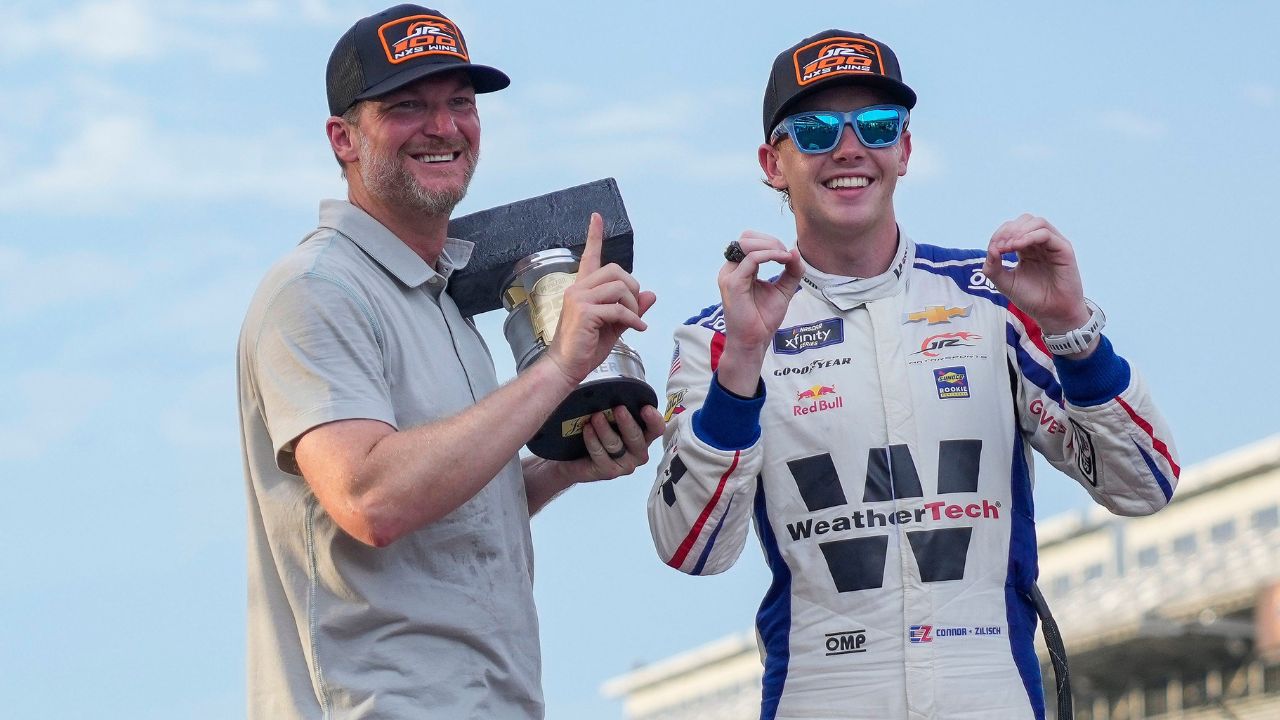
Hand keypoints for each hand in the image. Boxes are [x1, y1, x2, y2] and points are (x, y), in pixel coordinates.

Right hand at [544, 213, 657, 386]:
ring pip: (619, 288)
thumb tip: (651, 295)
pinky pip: (619, 309)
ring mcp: (579, 299)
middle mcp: (578, 289)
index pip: (589, 256)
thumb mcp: (615, 325)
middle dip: (632, 287)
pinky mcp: (584, 312)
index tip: (597, 217)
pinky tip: (637, 329)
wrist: (566, 368)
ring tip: (633, 321)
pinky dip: (633, 319)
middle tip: (634, 308)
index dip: (594, 236)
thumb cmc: (586, 348)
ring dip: (633, 305)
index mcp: (582, 289)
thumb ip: (631, 308)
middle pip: (615, 270)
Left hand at [570, 405, 665, 481]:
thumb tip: (608, 364)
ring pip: (617, 446)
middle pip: (638, 438)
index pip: (657, 429)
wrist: (569, 456)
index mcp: (642, 433)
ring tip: (594, 417)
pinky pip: (602, 455)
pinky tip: (586, 430)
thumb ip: (614, 398)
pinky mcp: (609, 472)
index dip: (654, 419)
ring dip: (605, 430)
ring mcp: (625, 464)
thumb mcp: (603, 410)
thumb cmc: (592, 429)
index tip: (645, 408)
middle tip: (618, 408)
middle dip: (627, 422)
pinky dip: (593, 441)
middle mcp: (638, 450)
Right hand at [716, 230, 804, 395]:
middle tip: (787, 255)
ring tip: (786, 257)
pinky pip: (752, 259)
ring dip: (771, 246)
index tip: (788, 255)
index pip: (750, 242)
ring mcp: (729, 275)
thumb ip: (791, 271)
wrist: (754, 342)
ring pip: (747, 244)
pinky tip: (783, 261)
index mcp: (739, 270)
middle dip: (770, 241)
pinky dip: (770, 255)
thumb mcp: (783, 290)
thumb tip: (794, 251)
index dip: (770, 242)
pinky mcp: (733, 283)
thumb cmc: (763, 319)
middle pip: (746, 237)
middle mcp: (731, 270)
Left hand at [982, 214, 1089, 333]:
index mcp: (1027, 249)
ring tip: (1008, 246)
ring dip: (1019, 231)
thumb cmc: (1031, 298)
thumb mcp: (1005, 283)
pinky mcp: (1063, 250)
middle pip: (1025, 221)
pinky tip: (1018, 246)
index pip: (1013, 229)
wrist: (1051, 314)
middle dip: (1008, 230)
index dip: (1000, 235)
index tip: (993, 250)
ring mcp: (1053, 245)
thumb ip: (993, 268)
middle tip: (1000, 246)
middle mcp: (1041, 244)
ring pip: (1037, 223)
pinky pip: (1046, 234)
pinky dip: (1030, 236)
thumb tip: (990, 250)